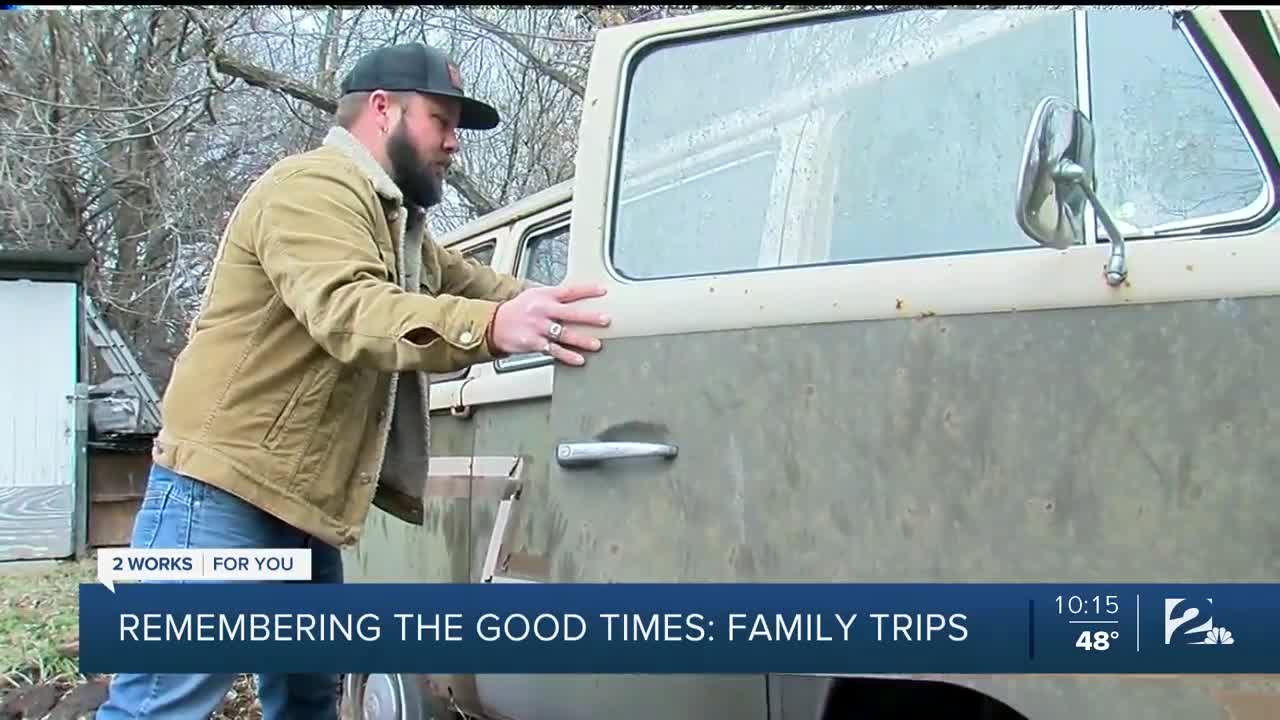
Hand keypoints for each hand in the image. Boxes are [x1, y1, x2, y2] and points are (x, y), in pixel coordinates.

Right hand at [490, 284, 610, 365]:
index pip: (569, 291)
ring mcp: (538, 328)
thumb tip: (577, 294)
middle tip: (605, 320)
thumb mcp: (534, 295)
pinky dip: (567, 356)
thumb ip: (555, 296)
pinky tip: (579, 360)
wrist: (494, 324)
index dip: (587, 290)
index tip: (603, 290)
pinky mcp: (534, 343)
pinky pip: (554, 350)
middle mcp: (543, 311)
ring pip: (564, 334)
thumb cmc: (518, 309)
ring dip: (582, 340)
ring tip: (597, 344)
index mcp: (545, 296)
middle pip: (570, 313)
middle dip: (589, 317)